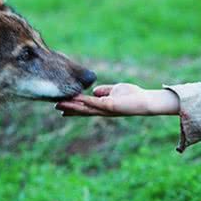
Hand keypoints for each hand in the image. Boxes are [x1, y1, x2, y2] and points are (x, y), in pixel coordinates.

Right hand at [55, 83, 177, 116]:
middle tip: (55, 107)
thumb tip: (93, 91)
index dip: (73, 107)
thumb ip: (104, 91)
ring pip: (85, 108)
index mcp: (103, 106)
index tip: (61, 106)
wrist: (145, 101)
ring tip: (59, 104)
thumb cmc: (133, 95)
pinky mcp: (110, 106)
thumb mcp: (115, 90)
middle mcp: (102, 110)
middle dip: (69, 109)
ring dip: (72, 106)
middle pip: (82, 110)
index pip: (85, 107)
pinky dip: (83, 101)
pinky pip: (93, 103)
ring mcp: (105, 109)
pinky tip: (74, 99)